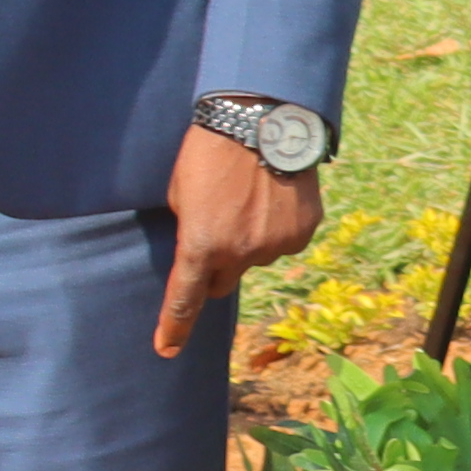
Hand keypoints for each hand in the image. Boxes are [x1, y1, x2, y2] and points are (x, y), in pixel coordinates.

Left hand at [155, 122, 322, 360]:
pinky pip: (285, 243)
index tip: (167, 350)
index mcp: (202, 246)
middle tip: (216, 236)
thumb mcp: (181, 195)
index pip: (185, 299)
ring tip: (250, 201)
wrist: (264, 121)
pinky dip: (277, 229)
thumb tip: (205, 249)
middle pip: (225, 284)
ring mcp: (277, 245)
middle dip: (217, 270)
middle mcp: (241, 253)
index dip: (174, 327)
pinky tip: (274, 198)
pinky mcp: (304, 230)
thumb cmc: (209, 153)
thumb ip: (190, 230)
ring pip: (257, 259)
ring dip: (250, 242)